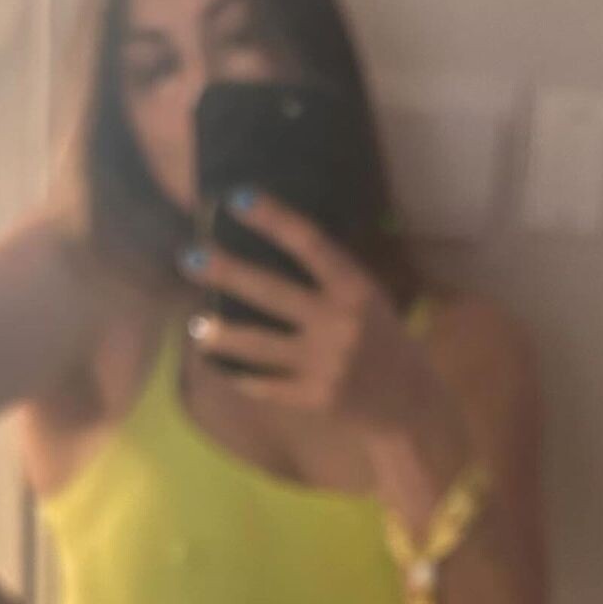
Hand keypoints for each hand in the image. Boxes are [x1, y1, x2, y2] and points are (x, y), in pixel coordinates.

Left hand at [179, 187, 437, 435]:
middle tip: (188, 256)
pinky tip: (222, 368)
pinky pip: (266, 385)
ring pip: (259, 345)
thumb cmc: (384, 341)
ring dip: (221, 335)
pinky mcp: (316, 398)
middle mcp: (340, 322)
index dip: (274, 219)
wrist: (414, 404)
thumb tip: (268, 246)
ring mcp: (327, 363)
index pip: (310, 243)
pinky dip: (241, 377)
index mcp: (356, 289)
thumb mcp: (368, 300)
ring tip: (195, 327)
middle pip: (271, 291)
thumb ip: (329, 279)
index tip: (237, 199)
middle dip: (226, 272)